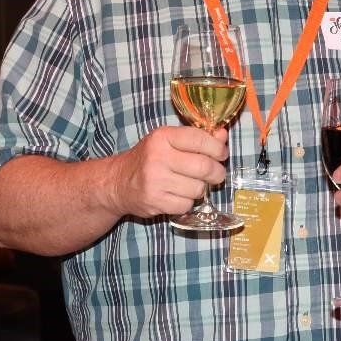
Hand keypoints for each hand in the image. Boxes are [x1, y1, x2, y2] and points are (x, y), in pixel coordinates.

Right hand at [107, 125, 229, 217]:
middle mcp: (158, 157)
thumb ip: (197, 137)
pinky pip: (187, 204)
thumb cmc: (150, 158)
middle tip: (216, 174)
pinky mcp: (155, 202)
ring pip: (198, 188)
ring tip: (190, 184)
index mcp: (163, 137)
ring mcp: (155, 181)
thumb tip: (223, 136)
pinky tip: (178, 195)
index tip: (221, 154)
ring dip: (200, 188)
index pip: (200, 139)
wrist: (118, 183)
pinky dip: (187, 202)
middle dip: (217, 172)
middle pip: (204, 167)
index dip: (218, 148)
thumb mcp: (169, 141)